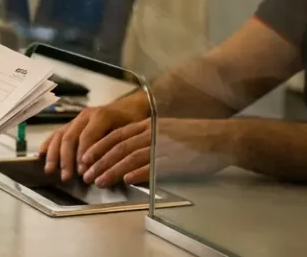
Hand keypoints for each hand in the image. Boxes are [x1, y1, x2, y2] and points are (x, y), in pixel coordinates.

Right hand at [39, 101, 144, 181]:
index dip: (83, 155)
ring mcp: (77, 119)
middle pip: (70, 137)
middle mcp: (86, 116)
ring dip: (54, 154)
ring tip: (50, 170)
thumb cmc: (132, 122)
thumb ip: (116, 146)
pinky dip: (48, 145)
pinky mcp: (72, 123)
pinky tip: (41, 155)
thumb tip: (106, 166)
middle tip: (66, 176)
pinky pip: (57, 133)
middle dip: (66, 159)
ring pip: (60, 135)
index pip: (88, 137)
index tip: (83, 171)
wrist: (130, 107)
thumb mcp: (131, 133)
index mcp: (102, 116)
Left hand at [80, 119, 235, 186]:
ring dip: (112, 170)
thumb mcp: (163, 132)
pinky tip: (127, 180)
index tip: (84, 158)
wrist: (221, 137)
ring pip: (130, 157)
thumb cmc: (193, 138)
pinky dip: (138, 173)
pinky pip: (153, 166)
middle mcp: (152, 133)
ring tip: (99, 180)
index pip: (115, 136)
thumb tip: (124, 155)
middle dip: (99, 162)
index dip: (97, 148)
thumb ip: (144, 140)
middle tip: (86, 174)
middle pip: (118, 147)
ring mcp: (163, 145)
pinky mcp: (176, 158)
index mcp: (147, 125)